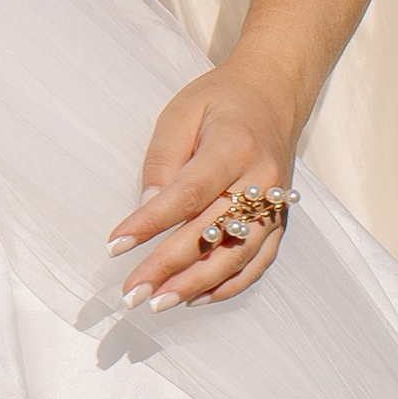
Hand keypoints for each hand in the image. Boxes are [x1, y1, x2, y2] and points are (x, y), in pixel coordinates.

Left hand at [112, 63, 299, 305]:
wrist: (272, 95)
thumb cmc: (218, 102)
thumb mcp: (180, 113)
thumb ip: (163, 160)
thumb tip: (146, 206)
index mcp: (235, 146)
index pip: (189, 194)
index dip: (151, 223)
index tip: (116, 245)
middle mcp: (262, 181)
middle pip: (212, 233)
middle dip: (168, 267)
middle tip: (132, 292)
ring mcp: (276, 207)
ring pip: (236, 257)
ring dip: (195, 285)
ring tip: (158, 303)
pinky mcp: (280, 223)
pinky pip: (256, 264)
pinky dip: (227, 286)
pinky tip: (195, 297)